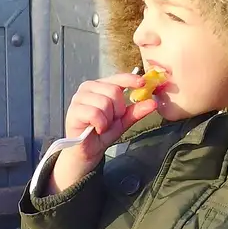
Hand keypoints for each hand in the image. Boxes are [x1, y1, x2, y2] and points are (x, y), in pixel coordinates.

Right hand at [48, 74, 160, 194]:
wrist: (88, 150)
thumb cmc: (103, 132)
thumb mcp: (123, 121)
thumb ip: (137, 111)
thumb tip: (153, 102)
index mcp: (100, 86)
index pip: (117, 78)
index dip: (130, 79)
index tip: (142, 83)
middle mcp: (88, 88)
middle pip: (113, 91)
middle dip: (118, 109)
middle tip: (111, 120)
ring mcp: (79, 98)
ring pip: (104, 102)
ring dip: (108, 119)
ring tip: (102, 126)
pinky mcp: (74, 110)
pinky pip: (95, 113)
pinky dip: (100, 124)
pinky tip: (96, 128)